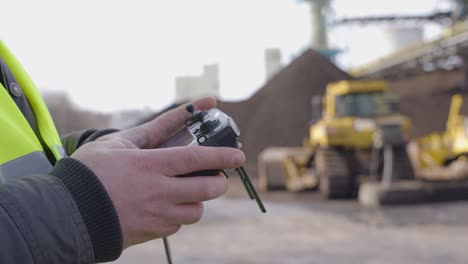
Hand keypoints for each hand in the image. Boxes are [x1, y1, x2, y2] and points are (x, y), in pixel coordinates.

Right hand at [71, 97, 245, 247]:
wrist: (65, 212)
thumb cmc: (90, 171)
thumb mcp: (120, 142)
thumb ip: (155, 128)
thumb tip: (185, 111)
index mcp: (149, 165)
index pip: (196, 160)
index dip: (221, 156)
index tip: (239, 154)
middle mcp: (157, 192)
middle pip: (205, 190)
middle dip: (219, 182)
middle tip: (216, 176)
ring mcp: (155, 216)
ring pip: (195, 212)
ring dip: (198, 201)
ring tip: (186, 192)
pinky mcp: (149, 233)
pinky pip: (176, 226)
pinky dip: (178, 215)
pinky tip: (165, 206)